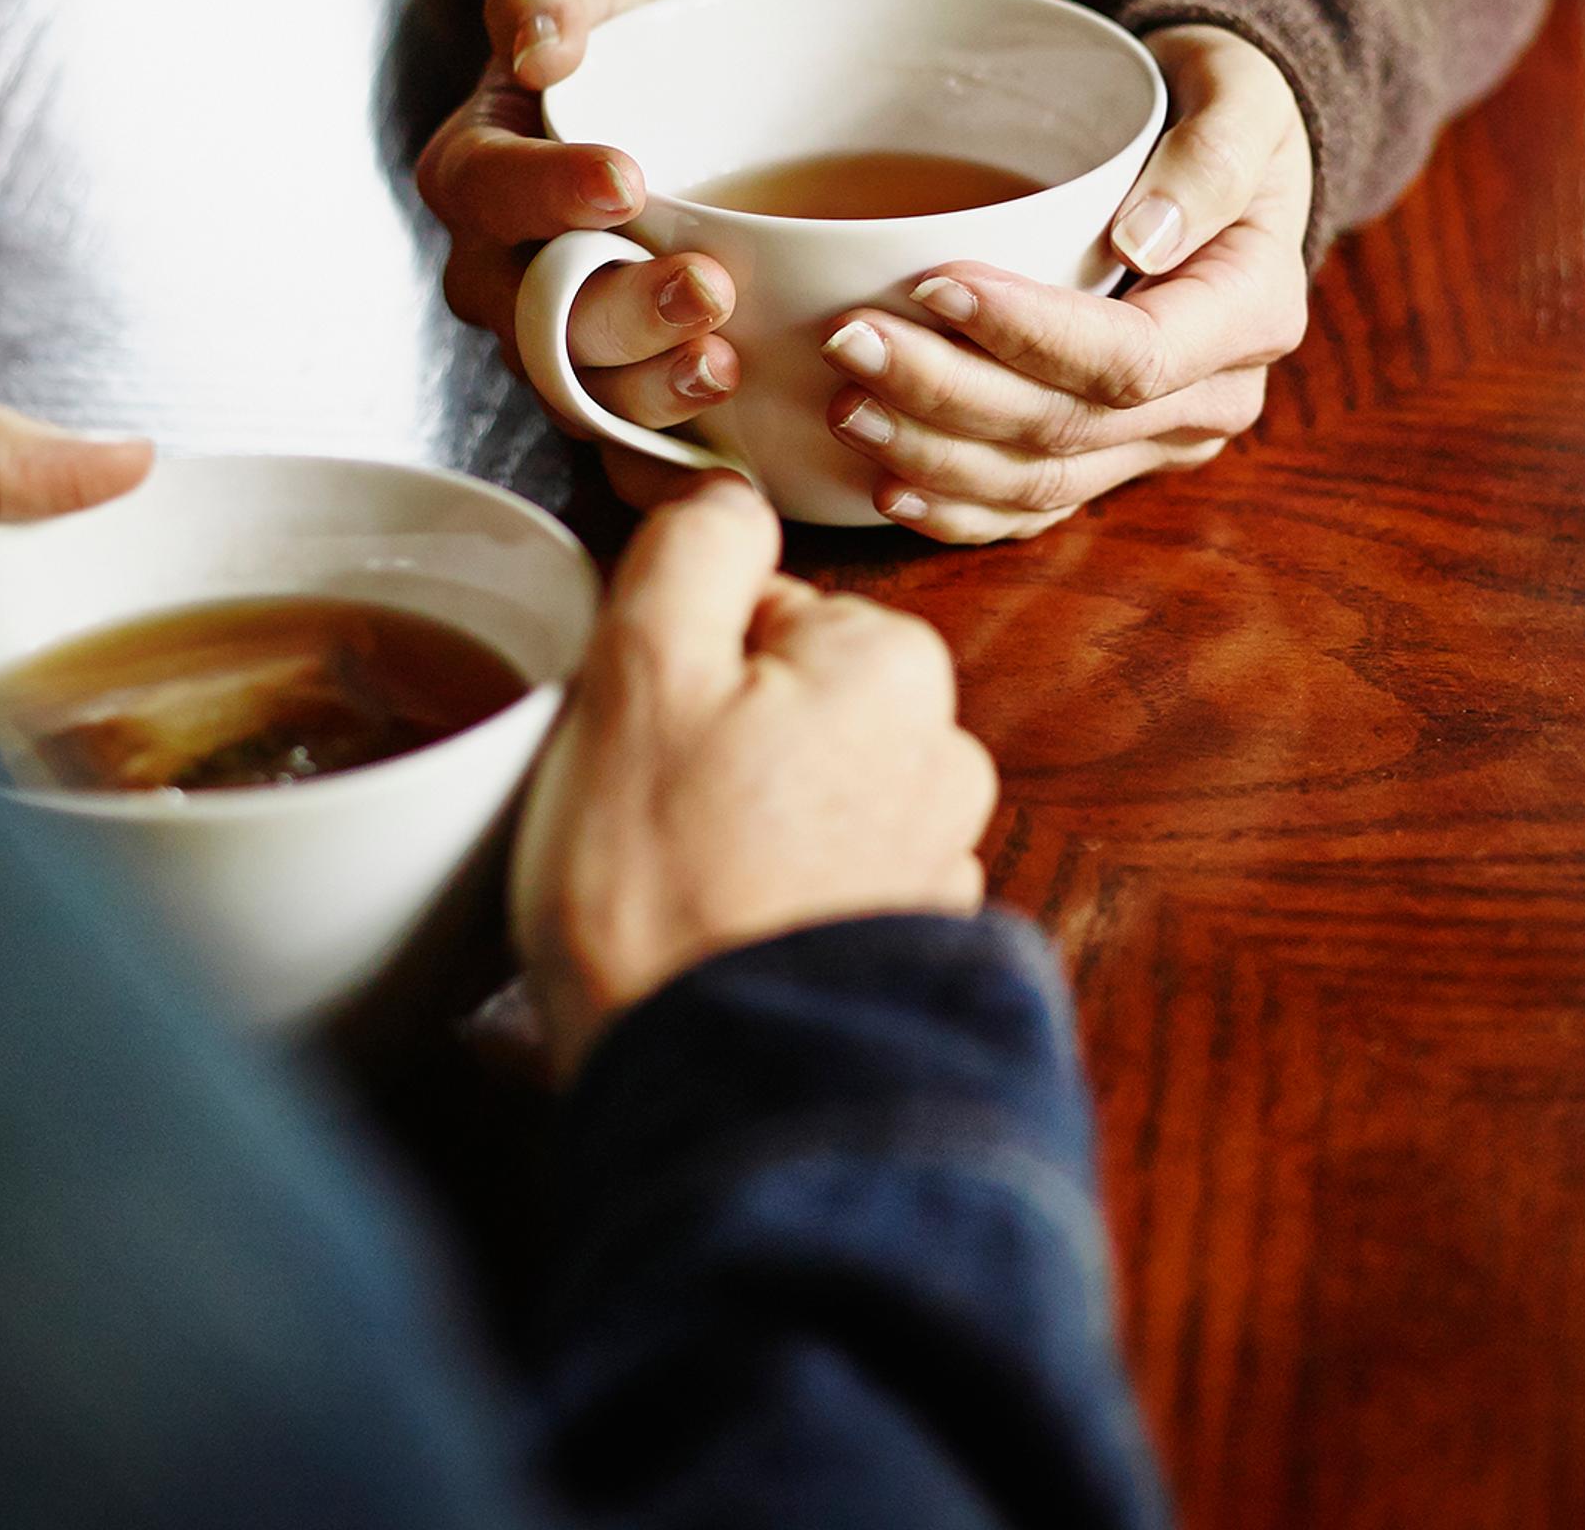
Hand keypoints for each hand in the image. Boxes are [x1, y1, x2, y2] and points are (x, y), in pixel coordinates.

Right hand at [416, 0, 740, 493]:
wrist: (695, 90)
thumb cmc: (629, 34)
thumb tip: (542, 48)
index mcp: (476, 174)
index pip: (489, 189)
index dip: (550, 193)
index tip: (628, 179)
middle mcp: (502, 275)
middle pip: (539, 315)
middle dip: (621, 313)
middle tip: (706, 287)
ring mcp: (560, 345)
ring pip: (585, 392)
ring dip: (653, 391)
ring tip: (725, 364)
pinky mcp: (625, 391)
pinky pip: (631, 454)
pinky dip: (675, 470)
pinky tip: (736, 471)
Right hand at [512, 480, 996, 1078]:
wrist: (714, 1093)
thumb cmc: (662, 893)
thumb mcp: (638, 674)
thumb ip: (691, 549)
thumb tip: (724, 491)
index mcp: (894, 664)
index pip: (758, 609)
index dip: (674, 664)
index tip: (640, 736)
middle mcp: (946, 754)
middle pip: (787, 696)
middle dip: (712, 743)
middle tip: (647, 817)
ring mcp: (938, 859)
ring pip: (803, 789)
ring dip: (741, 824)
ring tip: (679, 889)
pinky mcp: (912, 945)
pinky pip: (823, 880)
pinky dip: (773, 898)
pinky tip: (720, 938)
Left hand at [817, 23, 1308, 544]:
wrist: (1224, 157)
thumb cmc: (1221, 111)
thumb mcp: (1239, 96)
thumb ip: (1210, 157)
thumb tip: (1143, 239)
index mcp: (1250, 312)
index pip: (1132, 356)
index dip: (1029, 335)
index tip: (935, 285)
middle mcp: (1215, 396)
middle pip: (1069, 426)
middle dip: (948, 395)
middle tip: (850, 342)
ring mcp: (1163, 439)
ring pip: (1044, 481)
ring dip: (936, 456)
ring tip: (846, 406)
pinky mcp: (1116, 456)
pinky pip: (1037, 507)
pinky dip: (960, 507)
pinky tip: (887, 486)